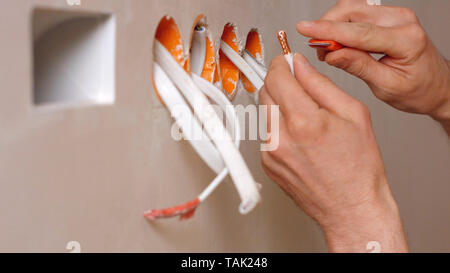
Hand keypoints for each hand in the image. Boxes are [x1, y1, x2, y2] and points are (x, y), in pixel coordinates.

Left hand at [260, 53, 407, 252]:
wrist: (351, 208)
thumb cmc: (358, 168)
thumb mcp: (353, 114)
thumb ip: (321, 84)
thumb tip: (300, 65)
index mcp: (304, 121)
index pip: (277, 76)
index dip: (282, 63)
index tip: (287, 62)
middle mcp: (280, 137)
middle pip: (265, 91)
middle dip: (280, 83)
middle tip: (299, 87)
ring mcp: (270, 153)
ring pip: (264, 112)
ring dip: (280, 106)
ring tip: (306, 120)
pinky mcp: (266, 164)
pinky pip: (266, 133)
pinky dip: (279, 128)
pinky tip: (301, 139)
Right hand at [297, 0, 449, 133]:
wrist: (436, 86)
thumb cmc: (418, 90)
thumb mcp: (387, 86)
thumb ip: (359, 67)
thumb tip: (332, 55)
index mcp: (406, 39)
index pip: (358, 32)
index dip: (328, 31)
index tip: (304, 29)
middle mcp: (401, 20)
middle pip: (352, 11)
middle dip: (327, 27)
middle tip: (317, 50)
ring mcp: (394, 15)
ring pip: (351, 9)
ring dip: (333, 26)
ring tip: (327, 50)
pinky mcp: (387, 17)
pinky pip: (357, 14)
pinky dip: (341, 26)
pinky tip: (338, 43)